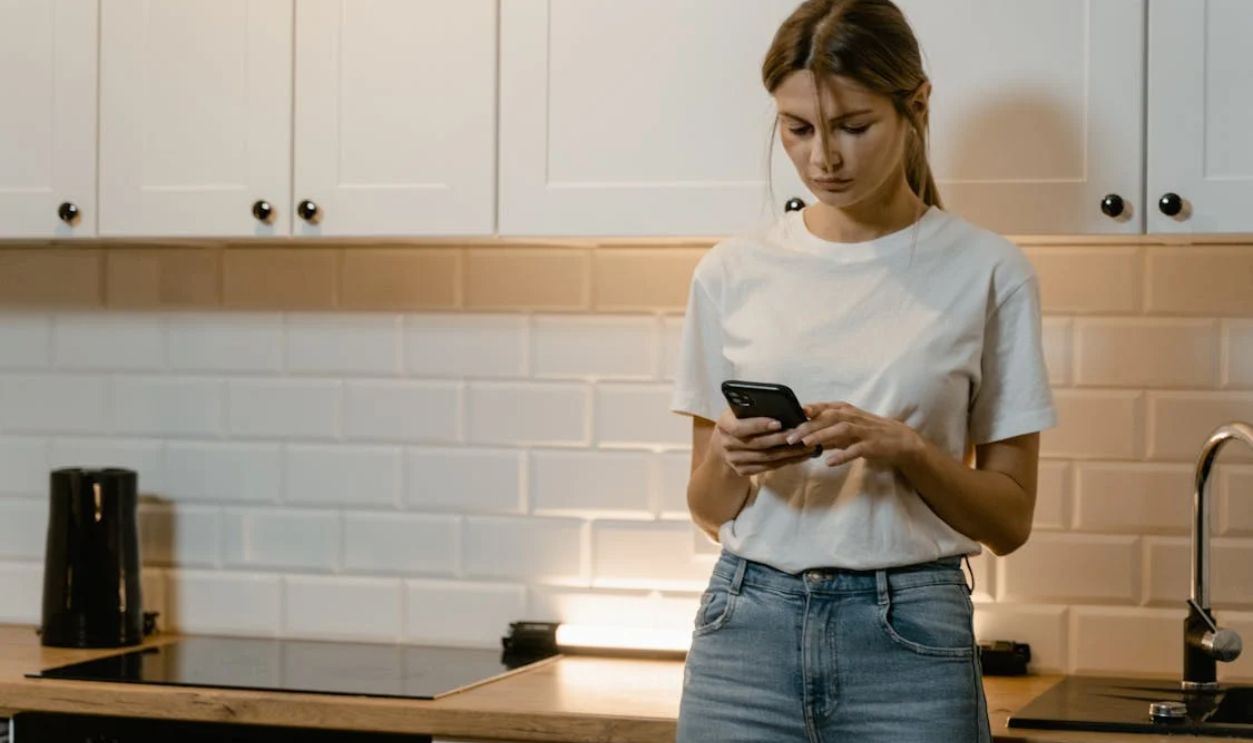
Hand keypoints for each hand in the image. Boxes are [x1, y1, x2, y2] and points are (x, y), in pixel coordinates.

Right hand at [713, 408, 818, 476]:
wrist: (725, 443)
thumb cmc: (739, 420)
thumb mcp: (741, 410)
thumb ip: (755, 409)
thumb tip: (783, 406)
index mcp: (724, 424)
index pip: (740, 427)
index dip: (759, 425)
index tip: (778, 422)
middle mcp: (726, 444)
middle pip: (756, 444)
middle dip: (780, 439)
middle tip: (799, 434)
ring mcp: (733, 460)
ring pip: (765, 458)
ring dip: (788, 452)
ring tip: (805, 445)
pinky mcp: (742, 471)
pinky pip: (768, 467)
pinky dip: (786, 461)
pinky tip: (800, 456)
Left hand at [785, 401, 923, 468]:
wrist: (900, 440)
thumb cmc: (867, 433)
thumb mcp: (844, 429)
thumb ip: (824, 432)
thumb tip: (800, 436)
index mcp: (844, 410)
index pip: (822, 407)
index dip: (806, 411)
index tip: (788, 416)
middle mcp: (852, 416)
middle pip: (827, 417)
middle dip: (807, 426)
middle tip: (790, 437)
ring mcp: (863, 430)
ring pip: (840, 429)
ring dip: (822, 435)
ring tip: (806, 444)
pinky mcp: (872, 445)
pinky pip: (856, 449)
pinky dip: (842, 455)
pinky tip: (829, 462)